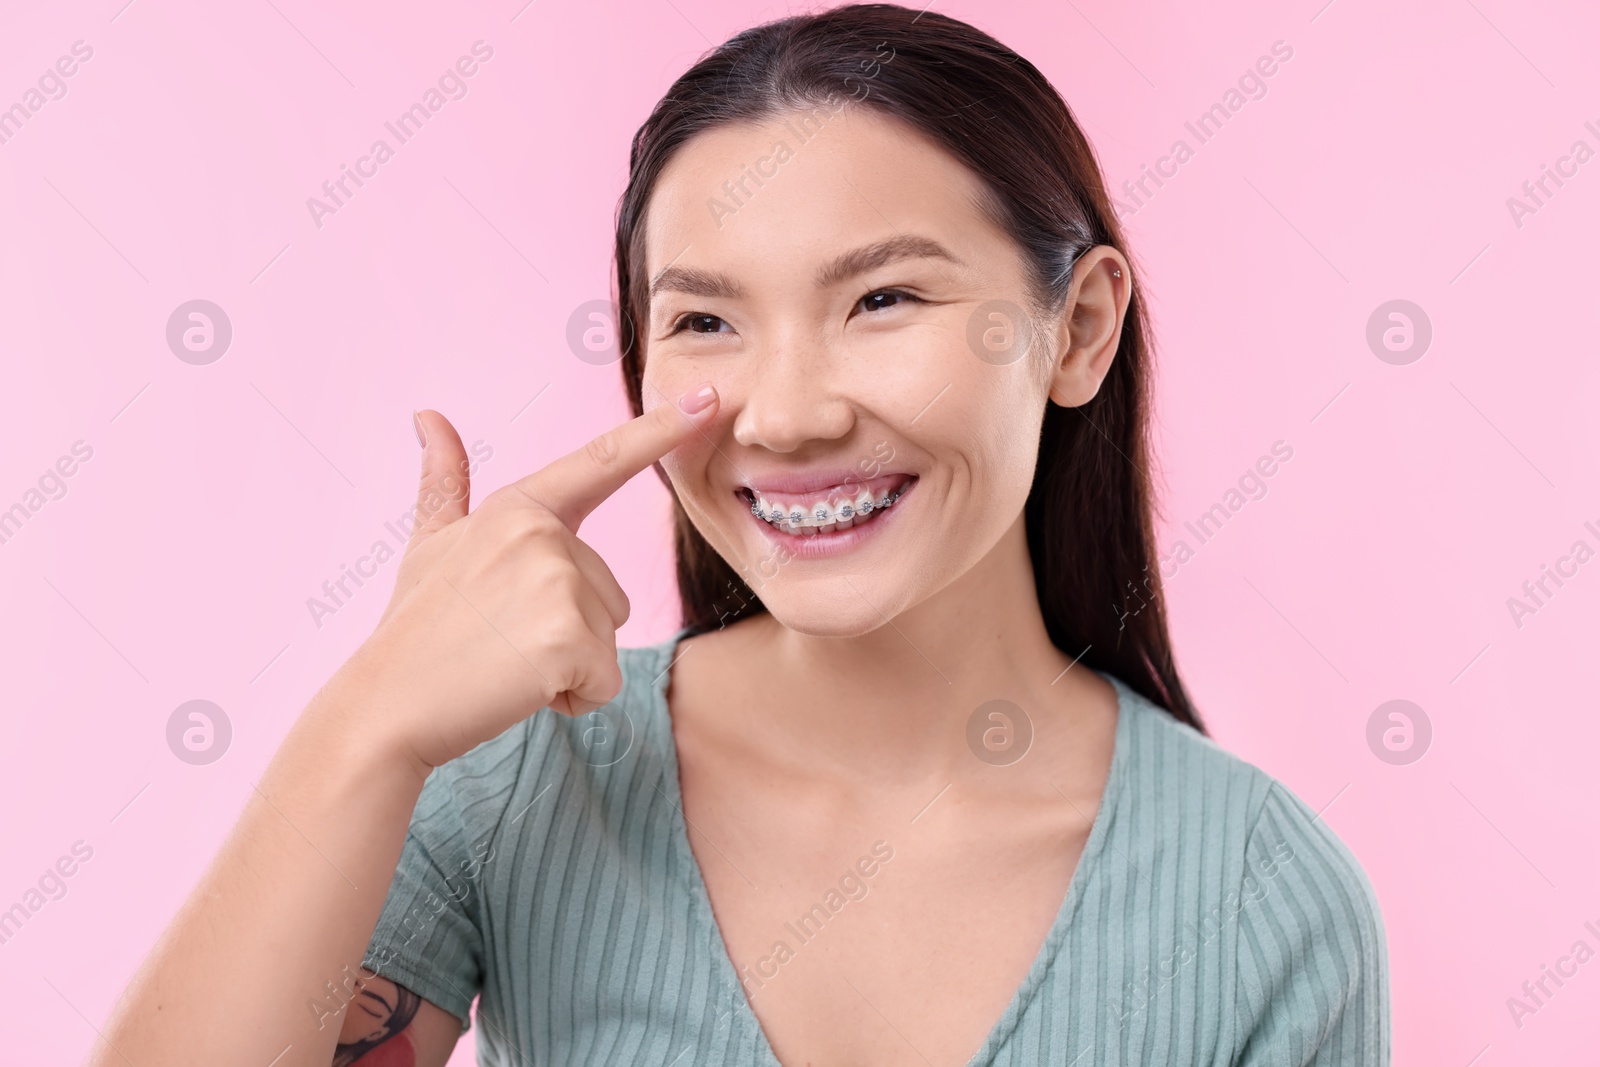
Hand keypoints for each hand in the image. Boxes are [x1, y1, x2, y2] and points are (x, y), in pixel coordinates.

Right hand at [341, 384, 718, 770]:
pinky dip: (572, 698)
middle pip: (609, 592)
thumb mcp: (430, 545)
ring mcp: (556, 585)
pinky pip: (605, 682)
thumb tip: (427, 415)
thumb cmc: (415, 629)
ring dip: (570, 664)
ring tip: (505, 662)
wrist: (385, 708)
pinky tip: (519, 689)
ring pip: (610, 637)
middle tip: (499, 640)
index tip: (712, 400)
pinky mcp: (569, 640)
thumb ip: (444, 481)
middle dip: (568, 629)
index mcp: (518, 507)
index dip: (660, 430)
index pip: (601, 463)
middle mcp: (543, 535)